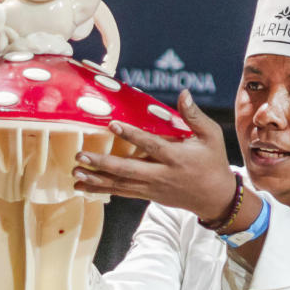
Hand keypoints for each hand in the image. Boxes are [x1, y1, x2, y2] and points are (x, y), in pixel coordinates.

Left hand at [73, 89, 239, 222]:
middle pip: (128, 170)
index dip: (131, 135)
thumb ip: (194, 115)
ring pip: (120, 185)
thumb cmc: (213, 161)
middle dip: (102, 164)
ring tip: (75, 174)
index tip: (112, 124)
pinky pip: (122, 193)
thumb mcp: (211, 136)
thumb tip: (184, 92)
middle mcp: (162, 175)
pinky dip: (102, 190)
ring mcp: (153, 188)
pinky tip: (83, 187)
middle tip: (80, 156)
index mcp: (177, 157)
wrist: (215, 197)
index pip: (151, 145)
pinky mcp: (148, 195)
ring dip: (96, 180)